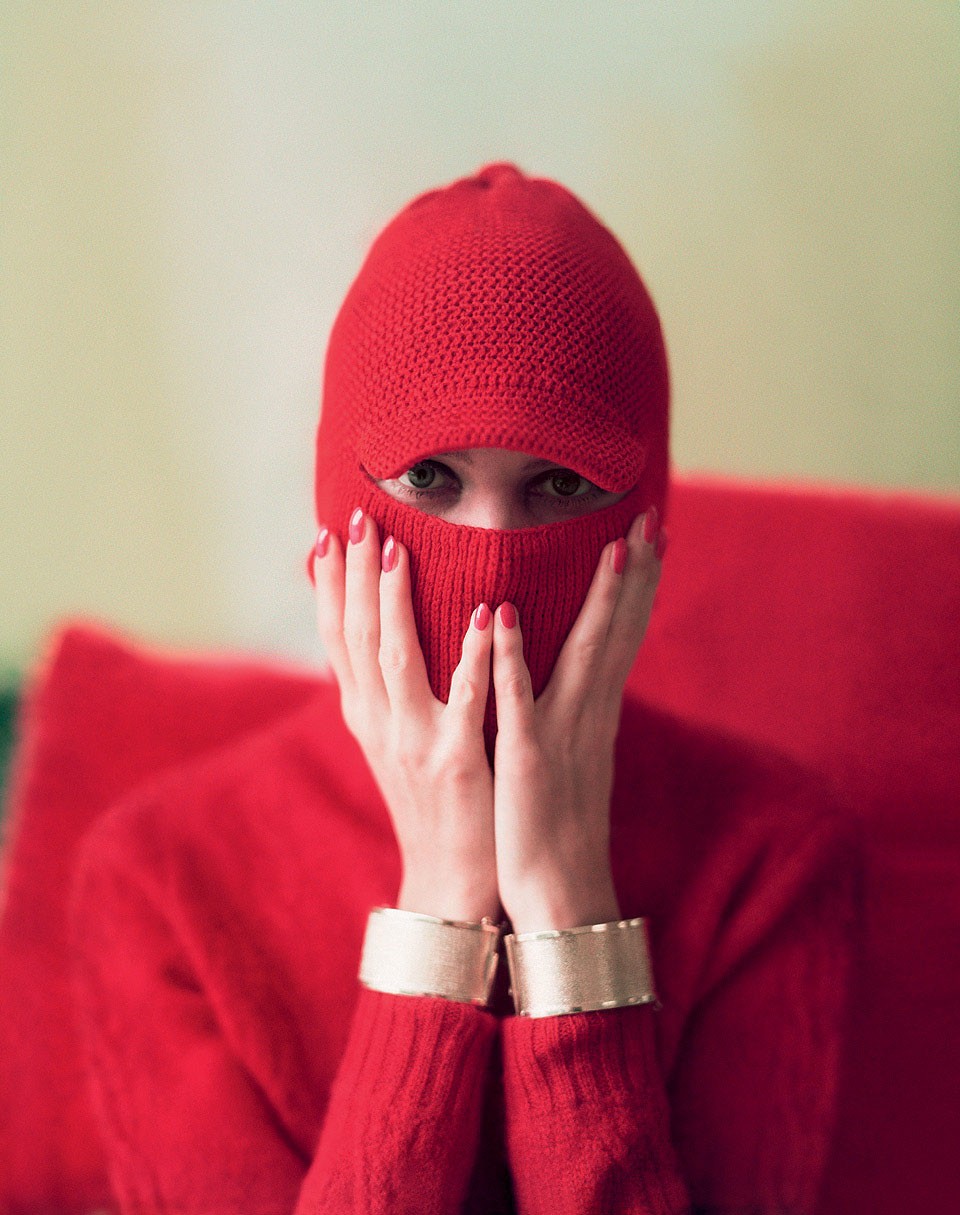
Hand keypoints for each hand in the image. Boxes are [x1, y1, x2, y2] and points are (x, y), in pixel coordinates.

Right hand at [313, 508, 499, 922]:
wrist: (449, 880)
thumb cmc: (430, 801)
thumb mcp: (394, 743)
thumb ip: (385, 690)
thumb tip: (374, 636)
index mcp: (365, 716)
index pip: (337, 638)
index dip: (329, 586)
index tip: (326, 535)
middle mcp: (379, 724)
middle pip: (357, 637)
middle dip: (354, 576)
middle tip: (358, 519)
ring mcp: (415, 743)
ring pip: (396, 660)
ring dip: (393, 603)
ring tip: (396, 551)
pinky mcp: (458, 763)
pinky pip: (464, 700)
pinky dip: (471, 655)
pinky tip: (485, 615)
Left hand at [491, 509, 664, 933]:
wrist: (560, 901)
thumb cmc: (557, 827)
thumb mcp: (572, 759)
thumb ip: (576, 710)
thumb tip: (584, 672)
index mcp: (595, 714)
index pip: (623, 635)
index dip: (638, 584)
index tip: (649, 532)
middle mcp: (588, 717)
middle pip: (618, 634)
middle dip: (634, 575)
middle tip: (648, 519)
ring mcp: (560, 737)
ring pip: (586, 657)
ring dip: (600, 602)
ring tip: (613, 548)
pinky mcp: (526, 762)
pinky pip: (519, 704)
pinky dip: (514, 660)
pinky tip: (506, 616)